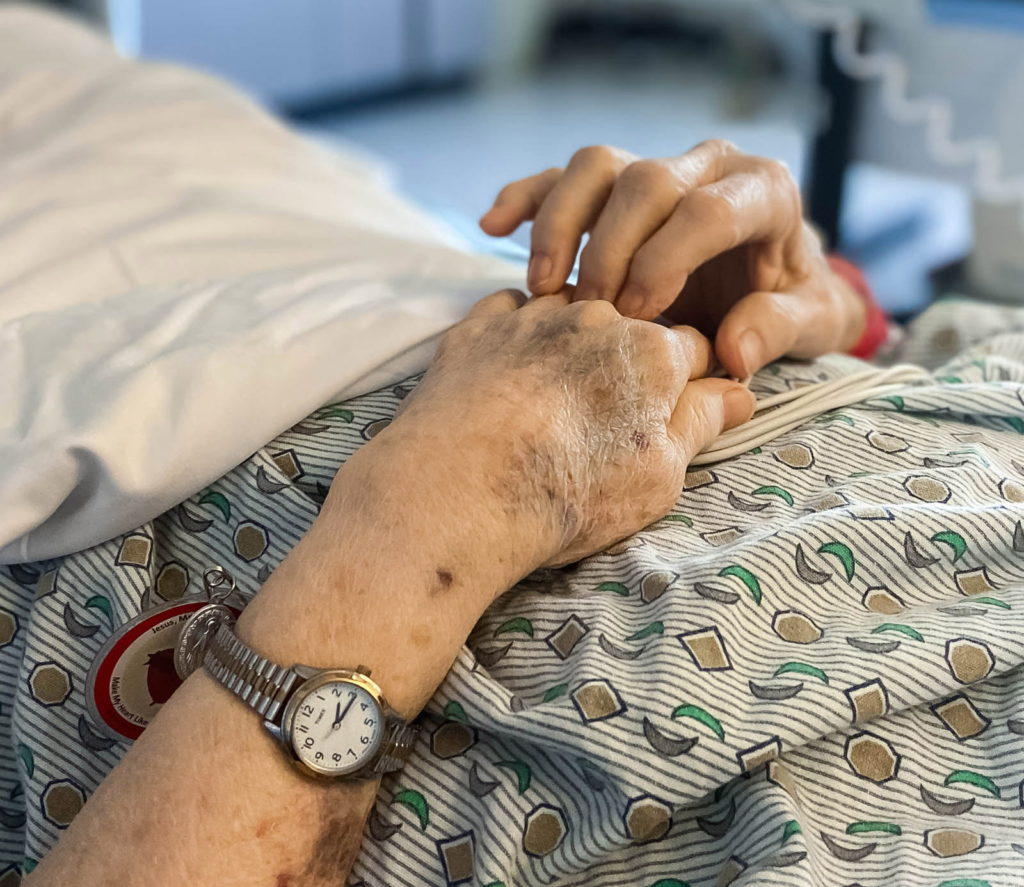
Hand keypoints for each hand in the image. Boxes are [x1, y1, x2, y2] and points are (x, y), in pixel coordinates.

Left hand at [388, 289, 753, 568]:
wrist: (454, 492)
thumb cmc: (566, 495)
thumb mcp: (657, 477)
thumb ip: (700, 424)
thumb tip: (739, 394)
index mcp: (654, 352)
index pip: (693, 350)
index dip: (684, 386)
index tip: (663, 417)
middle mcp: (597, 316)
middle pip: (630, 330)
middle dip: (625, 367)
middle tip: (597, 424)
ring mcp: (533, 315)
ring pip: (569, 317)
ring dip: (570, 349)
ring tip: (547, 407)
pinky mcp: (478, 325)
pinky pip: (511, 314)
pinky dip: (517, 340)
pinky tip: (508, 382)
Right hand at [479, 140, 865, 376]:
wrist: (775, 279)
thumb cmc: (788, 301)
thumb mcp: (807, 321)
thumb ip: (777, 330)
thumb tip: (733, 353)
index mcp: (762, 191)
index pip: (706, 211)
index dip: (665, 262)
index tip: (637, 317)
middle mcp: (707, 166)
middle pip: (644, 181)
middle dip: (609, 250)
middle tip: (592, 312)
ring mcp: (656, 168)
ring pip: (595, 166)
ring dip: (560, 224)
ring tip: (544, 288)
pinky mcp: (615, 185)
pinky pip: (561, 177)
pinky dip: (526, 199)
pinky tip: (494, 227)